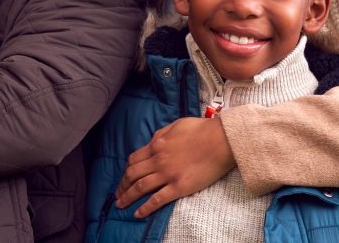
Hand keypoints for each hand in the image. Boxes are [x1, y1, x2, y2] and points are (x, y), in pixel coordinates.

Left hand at [114, 116, 235, 217]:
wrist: (220, 140)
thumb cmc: (202, 130)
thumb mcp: (176, 125)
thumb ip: (162, 134)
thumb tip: (153, 141)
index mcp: (157, 144)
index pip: (134, 159)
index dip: (126, 170)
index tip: (124, 177)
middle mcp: (158, 160)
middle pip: (132, 174)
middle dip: (122, 185)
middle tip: (118, 194)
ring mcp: (167, 174)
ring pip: (139, 187)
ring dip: (127, 197)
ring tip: (121, 205)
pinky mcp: (178, 187)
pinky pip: (157, 200)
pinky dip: (145, 208)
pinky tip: (138, 214)